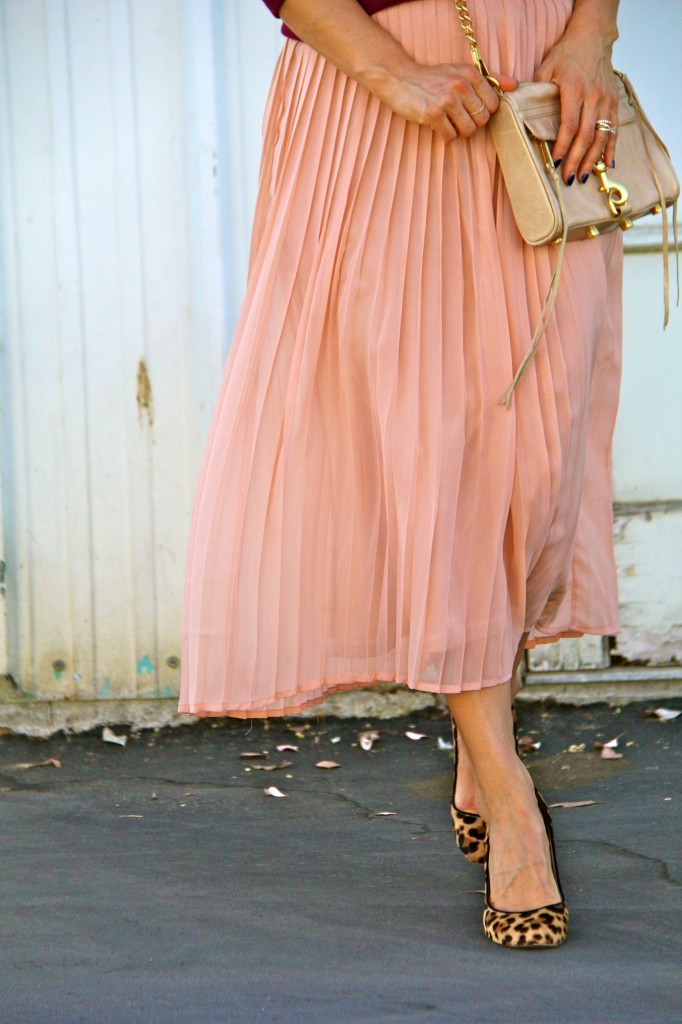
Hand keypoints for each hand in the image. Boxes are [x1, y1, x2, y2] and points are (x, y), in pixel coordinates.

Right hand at [379, 61, 517, 141]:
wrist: (401, 78)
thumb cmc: (434, 78)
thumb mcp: (462, 72)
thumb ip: (490, 79)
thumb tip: (515, 85)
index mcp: (470, 74)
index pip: (493, 105)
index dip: (484, 111)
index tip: (470, 108)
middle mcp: (460, 85)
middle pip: (482, 120)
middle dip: (472, 123)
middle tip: (457, 117)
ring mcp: (446, 99)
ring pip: (468, 130)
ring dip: (459, 131)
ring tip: (449, 122)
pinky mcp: (433, 113)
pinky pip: (450, 136)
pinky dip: (445, 135)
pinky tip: (437, 125)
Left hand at [534, 30, 618, 183]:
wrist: (593, 37)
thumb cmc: (566, 54)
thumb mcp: (545, 69)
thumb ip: (535, 91)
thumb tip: (518, 114)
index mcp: (574, 88)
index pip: (568, 124)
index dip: (562, 146)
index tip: (556, 162)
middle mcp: (592, 95)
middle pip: (585, 135)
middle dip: (576, 159)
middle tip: (568, 178)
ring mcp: (606, 99)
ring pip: (601, 135)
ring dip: (593, 158)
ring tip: (583, 177)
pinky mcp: (614, 101)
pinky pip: (614, 128)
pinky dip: (611, 147)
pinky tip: (607, 164)